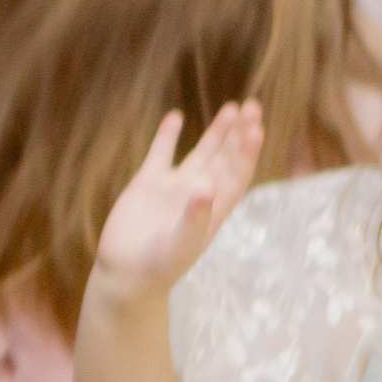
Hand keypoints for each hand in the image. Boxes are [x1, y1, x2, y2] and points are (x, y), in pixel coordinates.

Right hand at [90, 105, 263, 307]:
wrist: (126, 273)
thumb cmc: (158, 266)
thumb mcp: (179, 246)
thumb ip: (194, 219)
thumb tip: (205, 188)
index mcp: (215, 209)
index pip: (238, 174)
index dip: (247, 152)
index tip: (255, 129)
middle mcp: (200, 193)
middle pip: (226, 158)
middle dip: (239, 134)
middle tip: (250, 107)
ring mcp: (174, 186)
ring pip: (201, 152)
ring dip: (217, 132)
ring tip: (232, 109)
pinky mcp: (147, 183)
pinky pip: (160, 154)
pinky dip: (167, 136)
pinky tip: (175, 117)